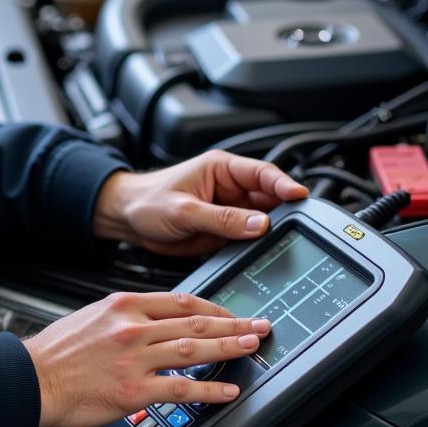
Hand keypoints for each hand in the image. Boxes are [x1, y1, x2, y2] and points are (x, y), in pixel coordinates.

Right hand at [23, 291, 271, 426]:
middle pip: (194, 323)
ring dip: (228, 348)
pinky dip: (209, 389)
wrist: (31, 379)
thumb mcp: (93, 316)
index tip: (230, 312)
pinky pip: (180, 389)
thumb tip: (155, 319)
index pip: (180, 301)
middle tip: (257, 326)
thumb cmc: (57, 352)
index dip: (212, 307)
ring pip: (193, 350)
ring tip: (251, 348)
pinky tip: (228, 390)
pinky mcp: (133, 391)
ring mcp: (135, 359)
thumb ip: (126, 315)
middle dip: (232, 325)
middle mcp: (133, 328)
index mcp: (124, 305)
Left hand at [93, 150, 308, 256]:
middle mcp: (230, 188)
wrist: (127, 220)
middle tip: (300, 228)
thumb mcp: (184, 210)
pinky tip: (266, 257)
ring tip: (287, 245)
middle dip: (285, 213)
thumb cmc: (148, 201)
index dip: (284, 184)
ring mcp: (230, 211)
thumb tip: (259, 224)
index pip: (262, 174)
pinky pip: (248, 240)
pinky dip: (258, 248)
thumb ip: (222, 218)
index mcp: (222, 170)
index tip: (300, 196)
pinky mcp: (225, 232)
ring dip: (273, 233)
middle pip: (269, 199)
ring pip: (262, 222)